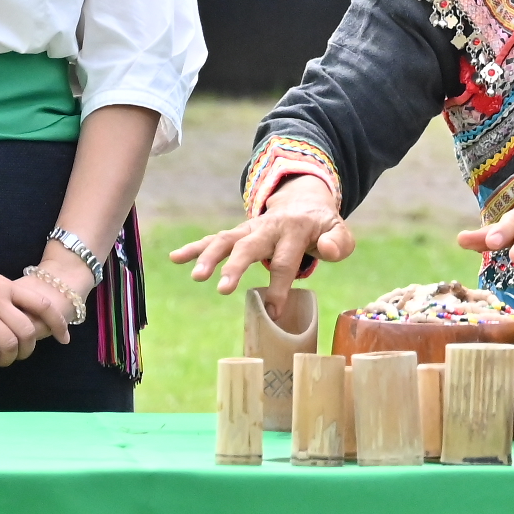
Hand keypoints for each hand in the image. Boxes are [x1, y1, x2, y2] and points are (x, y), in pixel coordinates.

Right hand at [0, 257, 47, 369]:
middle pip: (27, 330)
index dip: (57, 322)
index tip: (65, 337)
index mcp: (6, 286)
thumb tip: (15, 308)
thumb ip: (1, 294)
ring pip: (7, 343)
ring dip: (5, 359)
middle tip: (19, 357)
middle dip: (27, 349)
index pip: (41, 304)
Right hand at [170, 175, 351, 308]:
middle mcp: (268, 227)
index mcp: (295, 230)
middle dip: (235, 267)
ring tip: (196, 276)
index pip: (286, 260)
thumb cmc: (322, 228)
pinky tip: (174, 258)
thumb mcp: (339, 232)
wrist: (305, 202)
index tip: (274, 311)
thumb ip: (338, 243)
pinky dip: (194, 247)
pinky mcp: (238, 233)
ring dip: (208, 256)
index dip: (280, 286)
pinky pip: (213, 239)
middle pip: (250, 246)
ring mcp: (250, 229)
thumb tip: (324, 251)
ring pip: (226, 240)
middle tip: (222, 288)